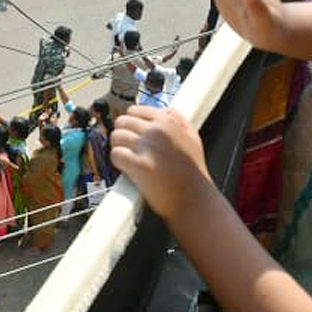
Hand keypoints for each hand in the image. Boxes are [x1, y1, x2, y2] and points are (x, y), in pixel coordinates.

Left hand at [110, 107, 211, 221]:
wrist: (196, 200)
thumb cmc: (194, 174)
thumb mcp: (192, 137)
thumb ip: (177, 121)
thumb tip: (161, 111)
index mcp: (169, 120)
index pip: (135, 110)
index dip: (132, 123)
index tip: (134, 134)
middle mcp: (158, 130)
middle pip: (122, 121)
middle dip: (123, 134)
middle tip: (129, 148)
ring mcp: (148, 146)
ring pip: (116, 136)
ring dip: (119, 147)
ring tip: (128, 158)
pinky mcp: (139, 164)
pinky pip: (115, 154)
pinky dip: (118, 162)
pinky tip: (127, 168)